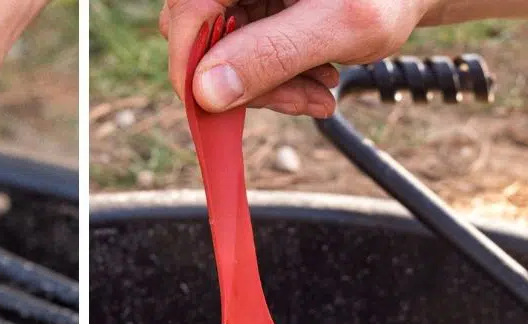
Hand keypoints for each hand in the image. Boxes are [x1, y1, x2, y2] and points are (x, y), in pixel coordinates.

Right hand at [160, 0, 440, 115]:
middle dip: (247, 82)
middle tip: (300, 101)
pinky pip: (249, 53)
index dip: (191, 66)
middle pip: (204, 36)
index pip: (187, 12)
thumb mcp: (340, 26)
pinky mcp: (261, 9)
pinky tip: (318, 78)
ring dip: (271, 85)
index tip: (212, 110)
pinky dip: (281, 76)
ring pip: (226, 52)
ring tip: (321, 91)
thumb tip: (207, 92)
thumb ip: (272, 55)